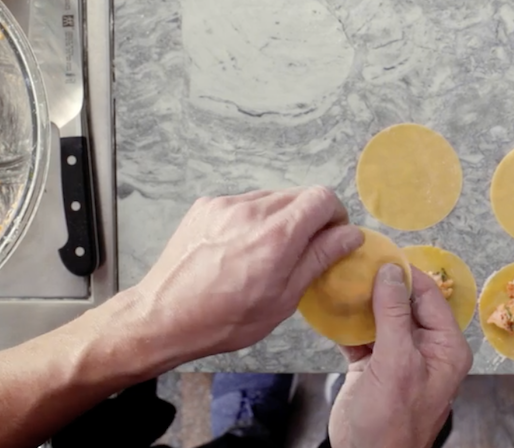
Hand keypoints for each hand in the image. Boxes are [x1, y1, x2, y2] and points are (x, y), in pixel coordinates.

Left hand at [121, 186, 362, 368]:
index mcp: (277, 235)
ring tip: (265, 253)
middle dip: (309, 219)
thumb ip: (320, 259)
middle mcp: (252, 210)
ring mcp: (226, 204)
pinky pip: (244, 203)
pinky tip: (239, 249)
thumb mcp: (283, 298)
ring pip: (272, 197)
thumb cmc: (224, 319)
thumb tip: (350, 235)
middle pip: (299, 195)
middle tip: (300, 252)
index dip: (334, 216)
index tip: (330, 238)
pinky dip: (252, 219)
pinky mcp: (206, 205)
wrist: (163, 316)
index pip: (323, 198)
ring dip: (280, 218)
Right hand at [329, 265, 472, 447]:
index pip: (430, 295)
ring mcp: (398, 357)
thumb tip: (391, 271)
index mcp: (445, 347)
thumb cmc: (390, 422)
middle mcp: (426, 349)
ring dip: (362, 301)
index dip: (406, 273)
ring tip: (341, 277)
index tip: (381, 253)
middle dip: (381, 284)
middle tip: (356, 261)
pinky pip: (363, 335)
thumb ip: (394, 314)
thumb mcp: (396, 363)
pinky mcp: (373, 367)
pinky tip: (332, 306)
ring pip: (382, 317)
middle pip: (405, 303)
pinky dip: (348, 323)